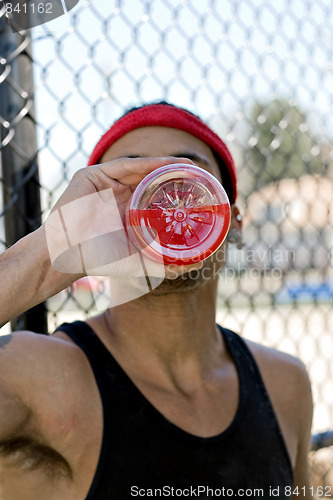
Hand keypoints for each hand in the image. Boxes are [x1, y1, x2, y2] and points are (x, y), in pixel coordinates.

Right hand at [44, 157, 200, 278]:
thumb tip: (200, 262)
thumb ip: (166, 263)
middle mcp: (119, 194)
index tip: (203, 193)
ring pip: (141, 169)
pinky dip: (148, 164)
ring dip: (166, 166)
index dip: (179, 192)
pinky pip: (125, 165)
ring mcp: (106, 183)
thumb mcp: (140, 262)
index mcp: (128, 211)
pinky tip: (168, 165)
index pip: (157, 196)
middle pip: (152, 179)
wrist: (68, 256)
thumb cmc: (100, 260)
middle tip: (202, 177)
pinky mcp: (92, 175)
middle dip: (177, 176)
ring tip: (191, 168)